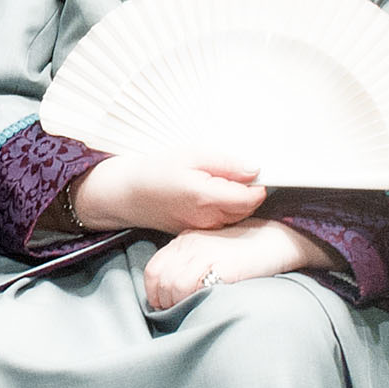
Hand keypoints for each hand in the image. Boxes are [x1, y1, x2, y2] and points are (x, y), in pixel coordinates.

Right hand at [72, 151, 265, 236]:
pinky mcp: (200, 232)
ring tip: (222, 182)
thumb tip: (255, 170)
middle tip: (237, 173)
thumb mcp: (193, 154)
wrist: (129, 194)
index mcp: (206, 197)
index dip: (259, 184)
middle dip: (250, 192)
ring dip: (239, 201)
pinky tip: (214, 196)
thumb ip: (227, 164)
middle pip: (247, 209)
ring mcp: (204, 229)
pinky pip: (224, 222)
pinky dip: (227, 210)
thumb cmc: (158, 170)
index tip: (256, 171)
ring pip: (237, 217)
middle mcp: (207, 219)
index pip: (250, 198)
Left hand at [141, 218, 328, 312]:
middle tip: (177, 311)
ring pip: (172, 285)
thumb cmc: (248, 250)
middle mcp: (191, 244)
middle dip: (165, 301)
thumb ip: (193, 264)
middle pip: (160, 279)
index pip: (155, 269)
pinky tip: (204, 302)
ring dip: (177, 303)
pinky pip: (191, 288)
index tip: (166, 304)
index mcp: (187, 240)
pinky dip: (193, 300)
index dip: (156, 292)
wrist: (279, 239)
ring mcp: (204, 254)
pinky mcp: (220, 266)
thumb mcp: (213, 249)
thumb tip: (175, 292)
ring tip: (191, 308)